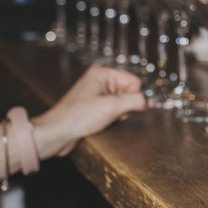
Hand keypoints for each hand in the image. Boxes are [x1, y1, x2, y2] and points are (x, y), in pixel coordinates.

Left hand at [33, 65, 150, 157]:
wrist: (54, 135)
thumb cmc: (77, 117)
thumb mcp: (112, 107)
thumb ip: (136, 101)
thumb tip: (152, 101)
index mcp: (103, 73)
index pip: (134, 82)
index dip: (132, 97)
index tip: (120, 107)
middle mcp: (100, 80)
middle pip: (129, 92)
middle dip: (123, 107)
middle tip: (108, 113)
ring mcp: (97, 93)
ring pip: (123, 103)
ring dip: (117, 114)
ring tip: (101, 118)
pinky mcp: (94, 106)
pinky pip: (114, 110)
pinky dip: (111, 118)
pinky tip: (99, 122)